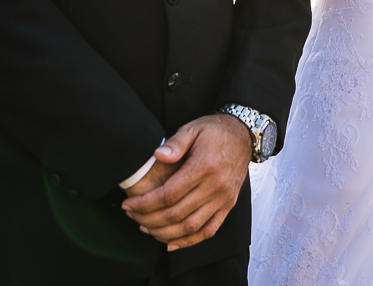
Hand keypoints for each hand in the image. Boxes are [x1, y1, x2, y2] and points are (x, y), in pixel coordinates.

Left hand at [122, 114, 251, 251]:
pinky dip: (189, 241)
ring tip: (146, 227)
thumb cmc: (215, 131)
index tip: (128, 205)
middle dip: (149, 219)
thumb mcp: (193, 128)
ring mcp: (223, 198)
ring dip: (165, 233)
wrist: (244, 135)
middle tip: (132, 216)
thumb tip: (158, 155)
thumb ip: (175, 143)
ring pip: (191, 226)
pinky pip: (209, 230)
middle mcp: (216, 186)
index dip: (145, 203)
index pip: (169, 194)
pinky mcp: (228, 205)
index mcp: (204, 166)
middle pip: (177, 214)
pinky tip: (171, 243)